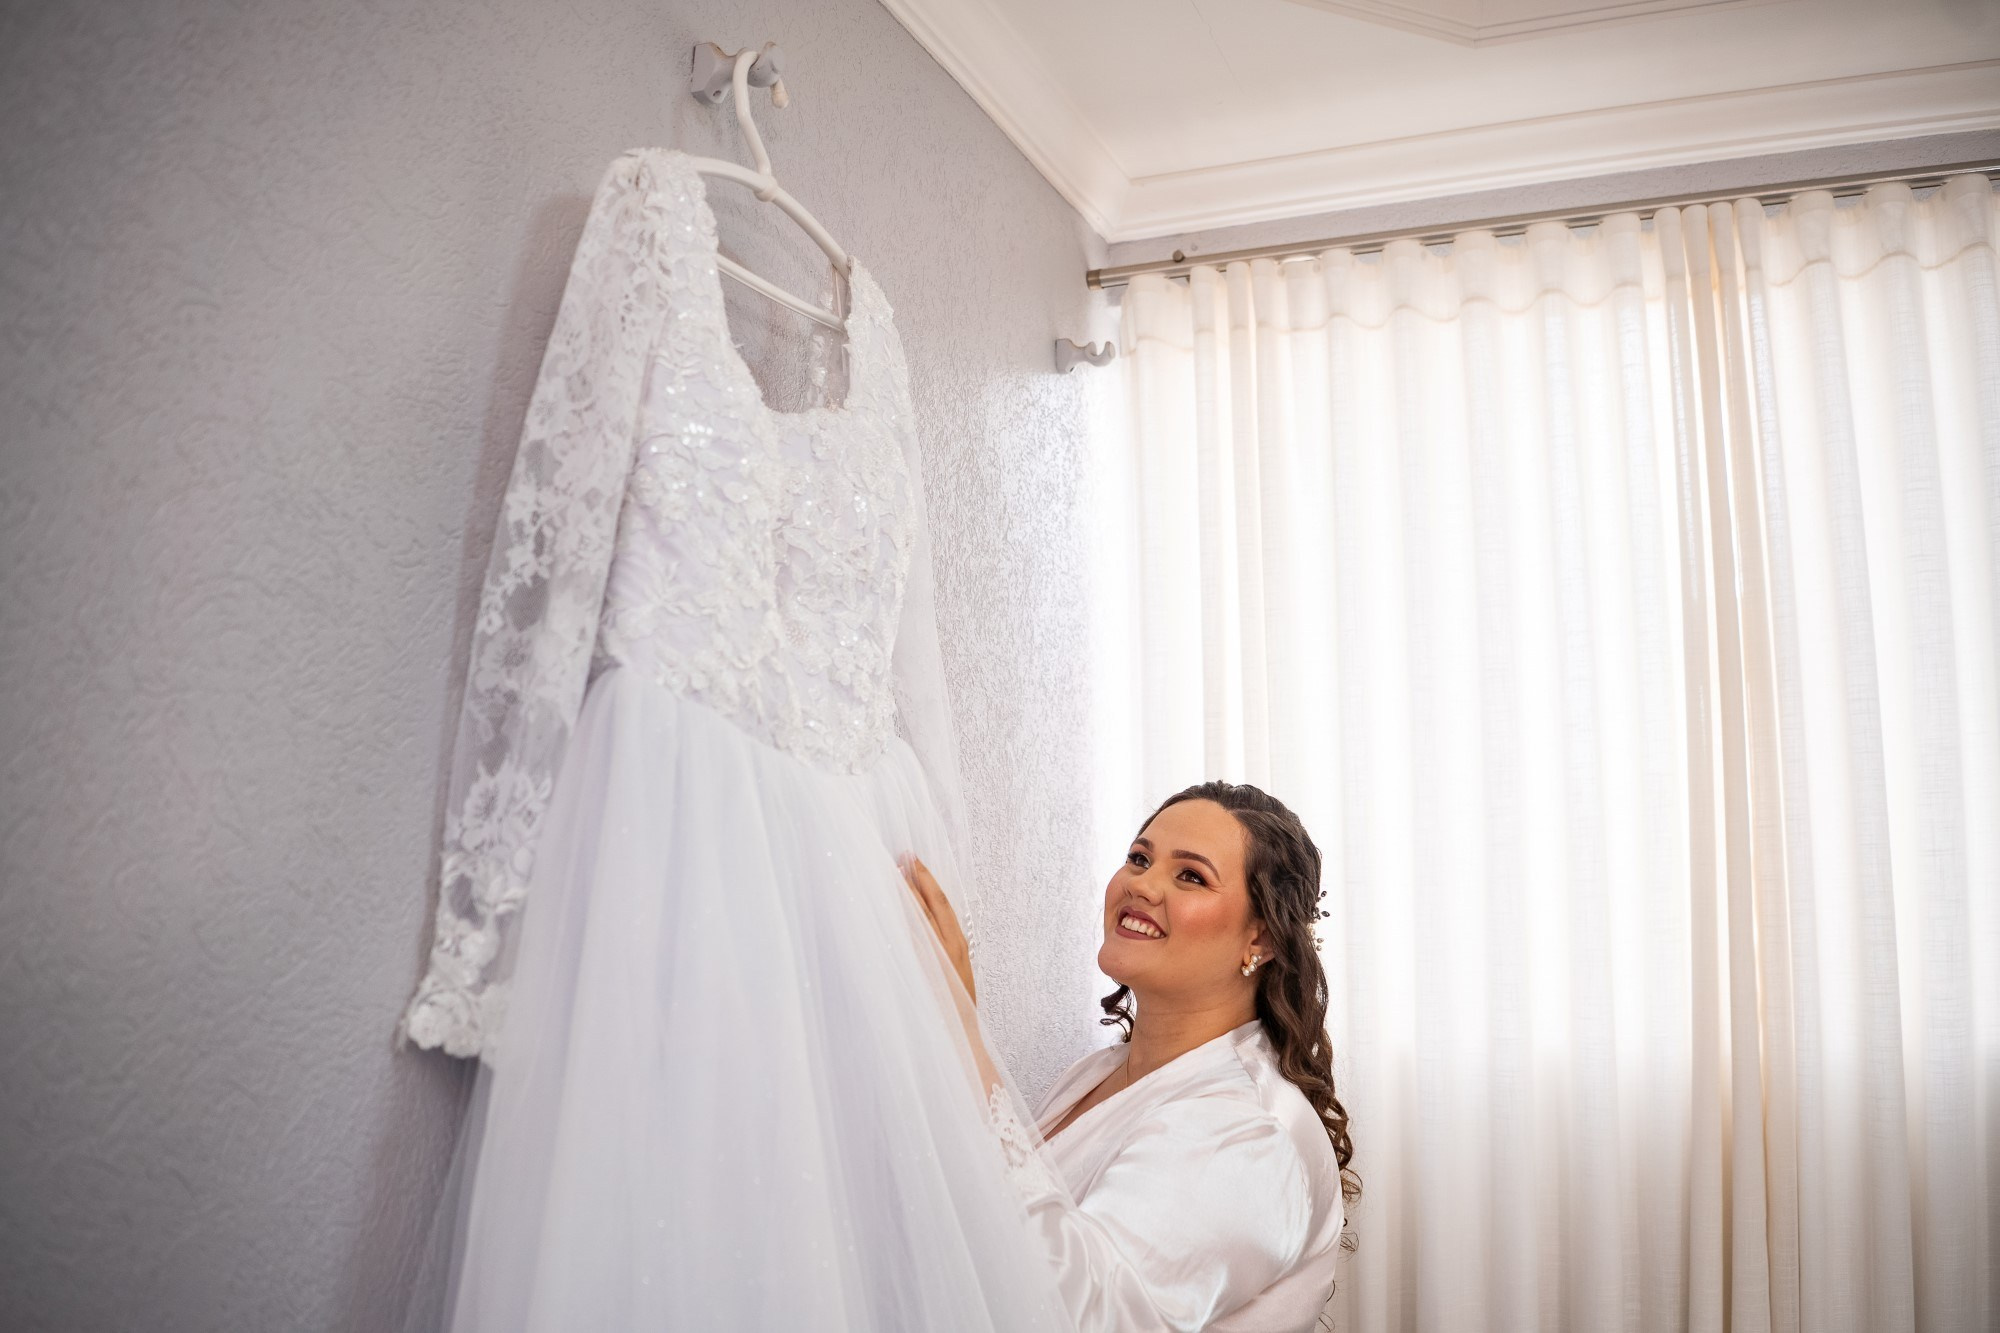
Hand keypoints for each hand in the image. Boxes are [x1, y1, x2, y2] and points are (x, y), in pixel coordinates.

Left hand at [900, 854, 976, 1005]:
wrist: (957, 1032)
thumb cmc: (956, 1004)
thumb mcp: (956, 970)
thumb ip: (942, 948)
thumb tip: (924, 925)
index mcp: (958, 945)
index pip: (943, 902)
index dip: (929, 879)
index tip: (915, 859)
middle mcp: (947, 947)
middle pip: (929, 904)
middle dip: (915, 878)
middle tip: (901, 855)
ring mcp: (932, 957)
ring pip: (916, 917)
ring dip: (903, 894)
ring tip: (891, 873)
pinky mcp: (918, 969)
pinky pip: (906, 939)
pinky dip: (897, 920)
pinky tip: (885, 908)